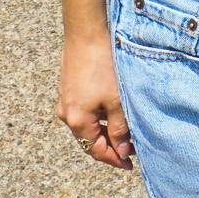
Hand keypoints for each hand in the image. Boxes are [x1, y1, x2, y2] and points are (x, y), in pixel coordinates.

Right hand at [56, 29, 134, 170]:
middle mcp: (66, 114)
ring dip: (105, 131)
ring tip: (126, 131)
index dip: (114, 159)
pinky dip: (99, 118)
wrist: (85, 33)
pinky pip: (84, 112)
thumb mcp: (116, 100)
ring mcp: (66, 101)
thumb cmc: (101, 65)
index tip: (130, 165)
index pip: (95, 150)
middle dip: (110, 147)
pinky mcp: (69, 89)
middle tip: (132, 149)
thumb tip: (121, 150)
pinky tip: (113, 112)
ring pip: (87, 126)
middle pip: (89, 140)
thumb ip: (119, 127)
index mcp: (77, 121)